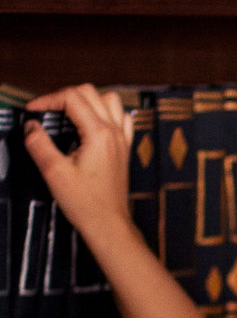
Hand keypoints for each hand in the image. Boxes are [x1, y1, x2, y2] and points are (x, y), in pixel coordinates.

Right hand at [24, 84, 134, 249]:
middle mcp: (114, 133)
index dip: (47, 100)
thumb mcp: (54, 172)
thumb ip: (39, 144)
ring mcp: (122, 141)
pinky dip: (107, 113)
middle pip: (90, 92)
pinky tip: (93, 123)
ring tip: (69, 113)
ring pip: (109, 101)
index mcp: (99, 134)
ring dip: (87, 100)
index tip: (33, 112)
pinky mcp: (124, 150)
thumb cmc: (87, 204)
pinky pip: (122, 119)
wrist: (109, 224)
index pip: (71, 97)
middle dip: (64, 96)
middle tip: (48, 112)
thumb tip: (31, 126)